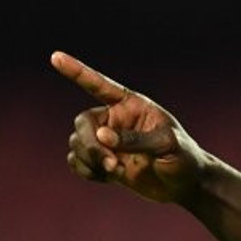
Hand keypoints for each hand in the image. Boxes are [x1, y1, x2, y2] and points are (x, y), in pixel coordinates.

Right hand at [52, 51, 205, 203]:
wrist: (185, 184)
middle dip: (91, 144)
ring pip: (77, 143)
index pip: (100, 86)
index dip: (77, 72)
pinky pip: (76, 161)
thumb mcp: (167, 145)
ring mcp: (107, 140)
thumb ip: (135, 139)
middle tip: (111, 164)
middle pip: (83, 122)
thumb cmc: (183, 157)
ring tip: (116, 171)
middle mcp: (115, 119)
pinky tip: (107, 177)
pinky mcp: (102, 161)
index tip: (55, 57)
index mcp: (132, 105)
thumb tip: (102, 135)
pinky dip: (86, 171)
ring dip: (90, 160)